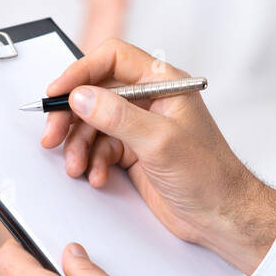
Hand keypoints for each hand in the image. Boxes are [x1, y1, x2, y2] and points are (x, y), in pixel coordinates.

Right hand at [42, 38, 275, 275]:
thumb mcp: (160, 142)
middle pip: (94, 92)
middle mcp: (150, 100)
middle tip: (52, 134)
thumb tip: (82, 96)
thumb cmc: (210, 176)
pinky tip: (97, 176)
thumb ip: (118, 116)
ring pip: (92, 124)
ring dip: (79, 146)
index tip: (58, 92)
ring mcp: (141, 126)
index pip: (112, 59)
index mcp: (163, 83)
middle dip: (71, 115)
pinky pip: (100, 148)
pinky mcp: (134, 151)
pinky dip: (92, 162)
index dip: (80, 72)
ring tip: (77, 166)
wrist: (223, 216)